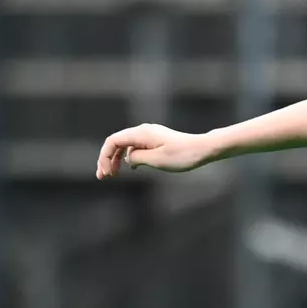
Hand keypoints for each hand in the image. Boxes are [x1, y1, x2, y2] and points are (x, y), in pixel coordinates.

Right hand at [96, 124, 214, 178]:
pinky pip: (136, 147)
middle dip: (108, 159)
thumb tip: (128, 159)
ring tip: (113, 174)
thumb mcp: (156, 160)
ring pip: (126, 145)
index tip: (105, 173)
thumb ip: (137, 158)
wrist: (202, 149)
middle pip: (117, 143)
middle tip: (104, 177)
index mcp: (140, 134)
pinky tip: (129, 168)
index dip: (105, 157)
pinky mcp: (156, 140)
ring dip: (117, 159)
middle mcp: (142, 131)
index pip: (113, 142)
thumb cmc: (182, 155)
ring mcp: (149, 134)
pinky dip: (129, 157)